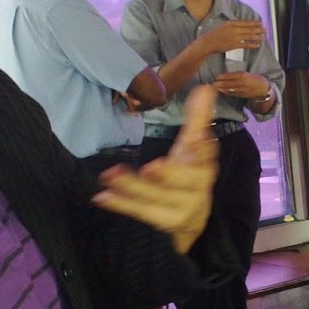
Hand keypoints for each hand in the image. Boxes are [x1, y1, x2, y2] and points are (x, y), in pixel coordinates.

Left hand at [92, 87, 217, 253]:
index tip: (198, 137)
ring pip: (157, 197)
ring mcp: (181, 208)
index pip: (206, 157)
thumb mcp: (191, 147)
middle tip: (151, 167)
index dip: (202, 149)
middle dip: (168, 174)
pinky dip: (122, 205)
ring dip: (133, 186)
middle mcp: (196, 188)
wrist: (193, 220)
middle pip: (182, 181)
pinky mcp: (164, 221)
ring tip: (110, 175)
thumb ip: (197, 119)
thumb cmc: (189, 174)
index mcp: (204, 166)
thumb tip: (205, 88)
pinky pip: (141, 212)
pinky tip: (102, 196)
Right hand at [199, 20, 264, 55]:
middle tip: (265, 30)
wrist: (207, 42)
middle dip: (258, 29)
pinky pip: (246, 45)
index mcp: (231, 23)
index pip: (245, 22)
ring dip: (257, 37)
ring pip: (249, 36)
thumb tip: (241, 26)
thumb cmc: (214, 34)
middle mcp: (233, 29)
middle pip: (249, 29)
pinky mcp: (234, 45)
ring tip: (263, 37)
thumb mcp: (223, 26)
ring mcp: (234, 37)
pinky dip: (253, 45)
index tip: (260, 23)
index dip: (254, 23)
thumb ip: (232, 25)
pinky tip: (258, 45)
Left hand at [213, 72, 269, 101]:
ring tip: (214, 87)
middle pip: (227, 83)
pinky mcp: (241, 95)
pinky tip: (221, 91)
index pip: (230, 76)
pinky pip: (231, 94)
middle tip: (212, 83)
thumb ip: (238, 74)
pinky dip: (225, 92)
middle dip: (219, 83)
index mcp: (243, 75)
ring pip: (228, 89)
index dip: (222, 77)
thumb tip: (227, 75)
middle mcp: (241, 83)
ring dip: (220, 88)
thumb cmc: (256, 79)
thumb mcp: (248, 74)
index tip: (216, 76)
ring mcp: (241, 90)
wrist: (264, 89)